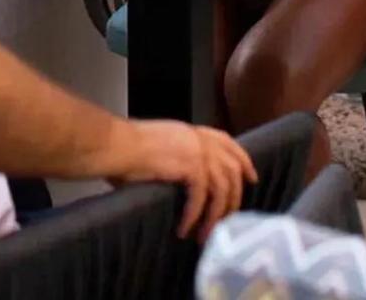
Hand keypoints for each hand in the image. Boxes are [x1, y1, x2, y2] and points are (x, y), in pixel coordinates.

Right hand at [109, 120, 256, 242]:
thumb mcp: (160, 146)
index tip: (251, 177)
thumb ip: (178, 157)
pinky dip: (194, 217)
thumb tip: (186, 180)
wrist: (114, 144)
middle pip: (231, 168)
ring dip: (214, 216)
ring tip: (204, 235)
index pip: (226, 141)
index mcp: (190, 131)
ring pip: (221, 188)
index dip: (242, 159)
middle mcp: (198, 138)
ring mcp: (196, 151)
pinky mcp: (189, 166)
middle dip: (234, 197)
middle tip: (229, 219)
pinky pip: (201, 199)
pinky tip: (185, 229)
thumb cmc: (125, 148)